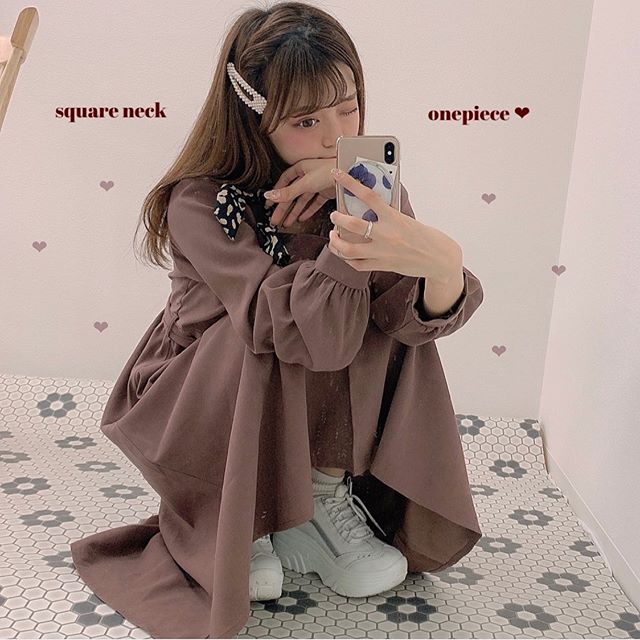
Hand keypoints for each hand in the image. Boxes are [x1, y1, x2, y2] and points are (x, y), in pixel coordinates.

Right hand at [264, 157, 336, 227]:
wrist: (349, 174)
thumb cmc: (328, 172)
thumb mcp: (304, 183)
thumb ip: (287, 192)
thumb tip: (269, 196)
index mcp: (301, 168)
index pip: (284, 181)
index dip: (277, 192)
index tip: (269, 204)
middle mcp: (308, 175)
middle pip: (292, 194)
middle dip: (283, 208)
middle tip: (275, 219)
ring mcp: (318, 184)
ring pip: (303, 200)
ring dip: (294, 212)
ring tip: (286, 223)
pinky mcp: (326, 192)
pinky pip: (314, 203)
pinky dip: (308, 211)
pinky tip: (302, 218)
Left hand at [328, 170, 462, 282]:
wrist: (439, 259)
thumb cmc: (425, 236)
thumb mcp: (407, 219)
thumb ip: (388, 213)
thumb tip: (369, 206)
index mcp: (394, 218)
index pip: (368, 195)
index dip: (350, 183)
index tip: (337, 174)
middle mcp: (386, 235)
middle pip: (352, 225)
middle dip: (337, 218)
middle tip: (334, 215)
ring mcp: (383, 253)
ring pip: (349, 249)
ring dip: (336, 242)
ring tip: (333, 235)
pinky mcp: (382, 266)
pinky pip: (357, 264)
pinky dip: (347, 258)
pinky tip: (344, 252)